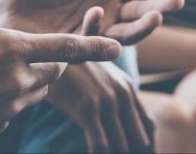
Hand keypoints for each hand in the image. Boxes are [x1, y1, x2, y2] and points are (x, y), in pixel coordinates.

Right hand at [0, 0, 122, 150]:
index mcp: (10, 50)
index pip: (66, 48)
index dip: (94, 46)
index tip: (117, 48)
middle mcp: (15, 82)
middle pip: (54, 70)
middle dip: (52, 58)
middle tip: (25, 45)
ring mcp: (5, 108)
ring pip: (36, 89)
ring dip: (30, 76)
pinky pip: (15, 107)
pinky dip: (8, 95)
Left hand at [0, 0, 195, 43]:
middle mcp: (106, 12)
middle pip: (145, 12)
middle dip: (165, 6)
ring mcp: (92, 32)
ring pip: (128, 33)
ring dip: (145, 25)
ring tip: (158, 14)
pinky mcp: (74, 46)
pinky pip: (93, 41)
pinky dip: (98, 29)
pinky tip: (96, 12)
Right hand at [45, 15, 152, 152]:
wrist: (48, 51)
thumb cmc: (69, 67)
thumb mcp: (98, 76)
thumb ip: (114, 95)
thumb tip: (121, 122)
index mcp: (127, 88)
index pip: (148, 126)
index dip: (147, 147)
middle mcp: (121, 94)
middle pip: (140, 138)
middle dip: (134, 153)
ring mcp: (106, 101)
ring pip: (121, 145)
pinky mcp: (88, 108)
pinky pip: (100, 144)